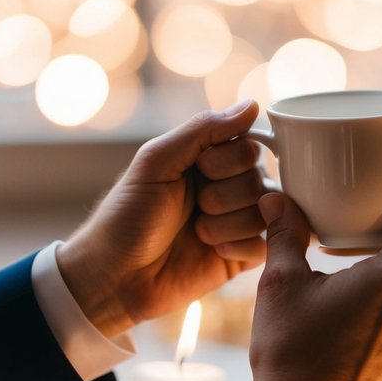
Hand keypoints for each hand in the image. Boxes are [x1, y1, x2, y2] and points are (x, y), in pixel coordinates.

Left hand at [56, 101, 265, 336]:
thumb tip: (252, 104)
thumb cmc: (127, 215)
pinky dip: (238, 248)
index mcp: (208, 158)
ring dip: (226, 224)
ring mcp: (236, 222)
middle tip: (192, 208)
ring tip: (197, 233)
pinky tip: (212, 252)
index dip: (225, 161)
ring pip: (264, 213)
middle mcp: (227, 186)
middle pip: (259, 179)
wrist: (115, 276)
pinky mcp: (242, 256)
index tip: (197, 172)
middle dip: (221, 196)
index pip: (249, 145)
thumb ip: (203, 129)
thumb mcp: (156, 162)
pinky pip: (266, 244)